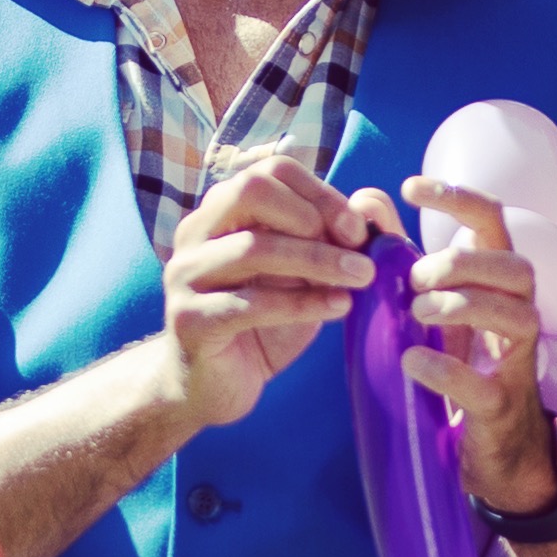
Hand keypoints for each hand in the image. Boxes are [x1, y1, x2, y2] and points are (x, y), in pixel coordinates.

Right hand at [157, 158, 377, 428]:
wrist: (213, 384)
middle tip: (356, 247)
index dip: (320, 192)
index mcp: (220, 212)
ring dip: (317, 260)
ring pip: (254, 248)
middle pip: (251, 191)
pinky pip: (251, 304)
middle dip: (313, 216)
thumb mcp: (297, 275)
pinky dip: (302, 304)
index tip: (358, 227)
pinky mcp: (191, 320)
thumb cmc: (260, 323)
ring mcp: (186, 276)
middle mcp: (195, 233)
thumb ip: (322, 241)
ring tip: (361, 278)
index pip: (271, 172)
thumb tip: (370, 208)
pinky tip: (338, 309)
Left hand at [392, 176, 556, 515]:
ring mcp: (515, 363)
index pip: (493, 222)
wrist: (490, 447)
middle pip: (515, 266)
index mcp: (496, 283)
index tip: (412, 188)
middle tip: (416, 277)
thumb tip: (364, 203)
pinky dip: (447, 370)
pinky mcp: (500, 408)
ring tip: (416, 312)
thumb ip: (396, 257)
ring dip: (462, 305)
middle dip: (463, 262)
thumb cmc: (459, 363)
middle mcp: (518, 315)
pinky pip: (484, 384)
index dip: (458, 197)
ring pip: (516, 316)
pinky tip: (413, 363)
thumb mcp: (426, 305)